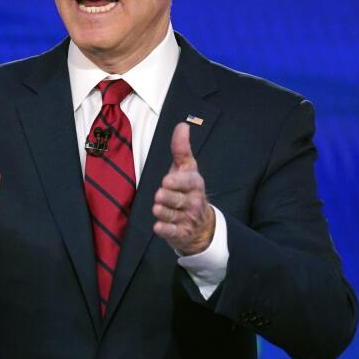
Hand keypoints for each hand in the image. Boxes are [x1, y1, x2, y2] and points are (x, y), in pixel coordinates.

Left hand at [152, 122, 214, 254]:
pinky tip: (158, 226)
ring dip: (164, 212)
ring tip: (157, 208)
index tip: (166, 181)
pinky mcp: (181, 233)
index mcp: (195, 184)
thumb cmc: (188, 190)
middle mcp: (194, 202)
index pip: (189, 182)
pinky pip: (172, 232)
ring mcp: (188, 219)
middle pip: (178, 199)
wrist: (201, 225)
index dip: (178, 182)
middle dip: (169, 198)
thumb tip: (182, 125)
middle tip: (160, 195)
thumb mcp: (187, 169)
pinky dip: (165, 230)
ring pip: (173, 215)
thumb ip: (181, 149)